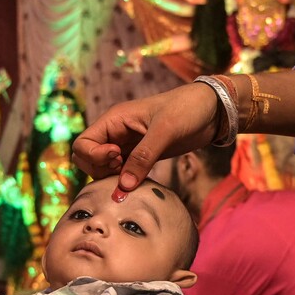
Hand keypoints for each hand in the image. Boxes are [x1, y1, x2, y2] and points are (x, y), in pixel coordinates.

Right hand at [72, 82, 219, 188]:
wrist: (212, 110)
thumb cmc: (187, 109)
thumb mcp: (165, 130)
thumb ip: (143, 157)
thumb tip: (123, 186)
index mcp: (114, 119)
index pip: (83, 143)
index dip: (94, 156)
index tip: (119, 157)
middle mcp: (116, 133)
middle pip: (87, 159)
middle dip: (99, 170)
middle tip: (124, 169)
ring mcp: (128, 146)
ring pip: (103, 169)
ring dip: (112, 179)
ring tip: (134, 178)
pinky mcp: (142, 157)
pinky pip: (123, 173)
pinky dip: (125, 182)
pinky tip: (140, 184)